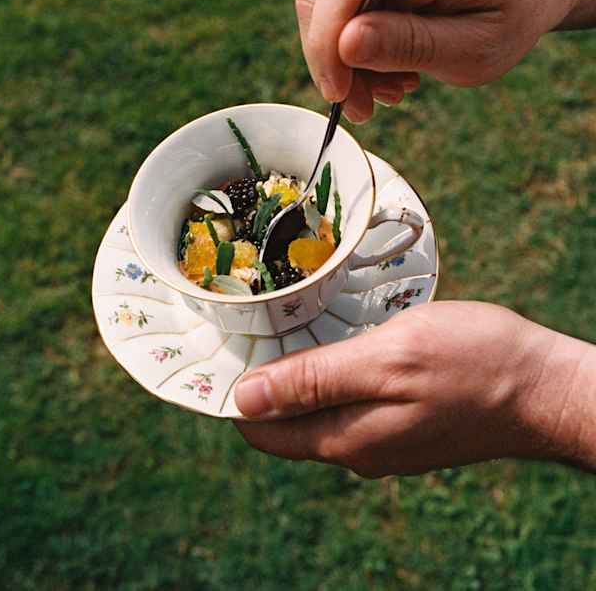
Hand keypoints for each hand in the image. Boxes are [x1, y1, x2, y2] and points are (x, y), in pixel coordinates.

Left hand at [234, 301, 595, 476]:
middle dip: (264, 374)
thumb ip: (314, 382)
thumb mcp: (386, 360)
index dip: (234, 392)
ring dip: (301, 367)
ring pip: (318, 404)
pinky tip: (342, 332)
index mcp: (345, 438)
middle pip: (285, 417)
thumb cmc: (470, 363)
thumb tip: (244, 402)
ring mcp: (382, 436)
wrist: (542, 386)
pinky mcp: (403, 419)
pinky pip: (349, 397)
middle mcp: (357, 446)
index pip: (260, 429)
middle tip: (258, 319)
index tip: (223, 346)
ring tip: (294, 318)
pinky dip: (334, 367)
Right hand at [296, 0, 562, 121]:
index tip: (338, 93)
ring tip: (389, 90)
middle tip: (364, 107)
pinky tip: (389, 71)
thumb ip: (412, 44)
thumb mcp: (475, 48)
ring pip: (323, 7)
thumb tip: (344, 45)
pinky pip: (336, 10)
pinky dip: (353, 51)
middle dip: (333, 62)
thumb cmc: (507, 16)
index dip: (326, 38)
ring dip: (344, 62)